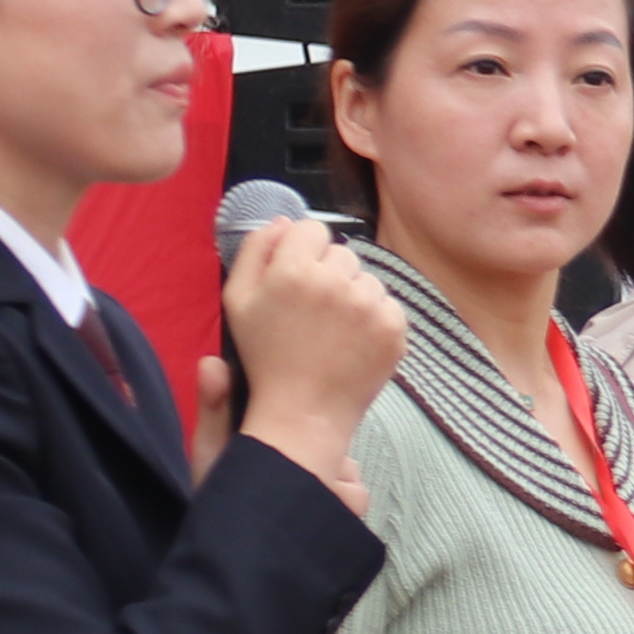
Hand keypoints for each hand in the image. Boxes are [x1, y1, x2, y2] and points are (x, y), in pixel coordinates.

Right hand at [219, 218, 399, 511]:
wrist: (303, 413)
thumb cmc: (265, 358)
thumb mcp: (239, 301)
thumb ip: (254, 251)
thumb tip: (283, 220)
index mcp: (292, 270)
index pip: (311, 229)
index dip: (302, 252)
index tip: (298, 278)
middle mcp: (334, 281)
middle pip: (341, 253)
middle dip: (329, 274)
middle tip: (314, 313)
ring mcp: (369, 305)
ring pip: (366, 279)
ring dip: (353, 296)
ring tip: (333, 332)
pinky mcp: (394, 328)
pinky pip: (388, 304)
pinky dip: (375, 320)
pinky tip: (353, 343)